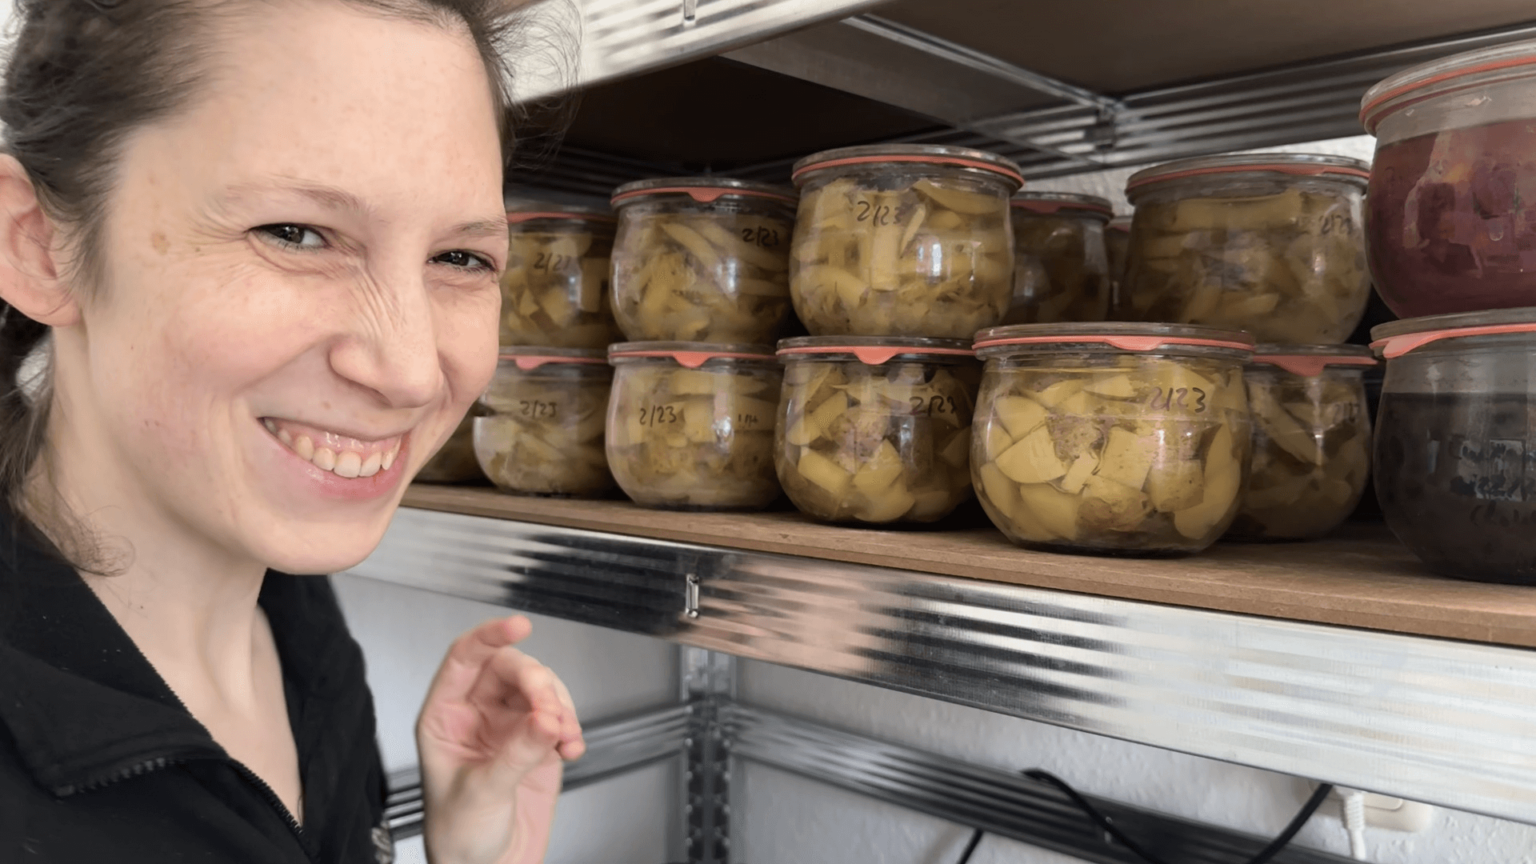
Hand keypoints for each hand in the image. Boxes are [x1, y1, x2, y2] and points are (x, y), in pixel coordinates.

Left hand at [416, 616, 585, 863]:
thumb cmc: (458, 838)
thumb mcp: (481, 793)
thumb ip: (515, 754)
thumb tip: (544, 719)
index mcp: (445, 717)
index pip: (464, 658)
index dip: (490, 636)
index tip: (517, 625)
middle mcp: (477, 716)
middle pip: (513, 670)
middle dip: (539, 685)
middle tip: (551, 712)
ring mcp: (510, 728)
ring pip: (542, 690)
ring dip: (560, 707)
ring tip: (563, 737)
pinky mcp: (537, 745)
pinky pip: (560, 717)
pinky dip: (572, 728)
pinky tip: (569, 748)